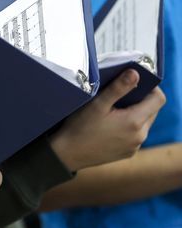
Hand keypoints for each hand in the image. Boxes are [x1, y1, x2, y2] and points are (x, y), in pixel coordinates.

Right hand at [50, 69, 164, 171]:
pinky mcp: (128, 153)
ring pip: (144, 123)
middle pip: (153, 111)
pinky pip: (136, 135)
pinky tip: (110, 127)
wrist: (67, 153)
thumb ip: (118, 88)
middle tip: (119, 96)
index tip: (136, 83)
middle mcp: (140, 135)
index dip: (151, 88)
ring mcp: (135, 146)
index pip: (159, 99)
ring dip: (135, 114)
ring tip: (113, 112)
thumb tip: (135, 73)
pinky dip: (129, 127)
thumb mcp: (97, 104)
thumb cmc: (80, 127)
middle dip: (141, 100)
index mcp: (134, 121)